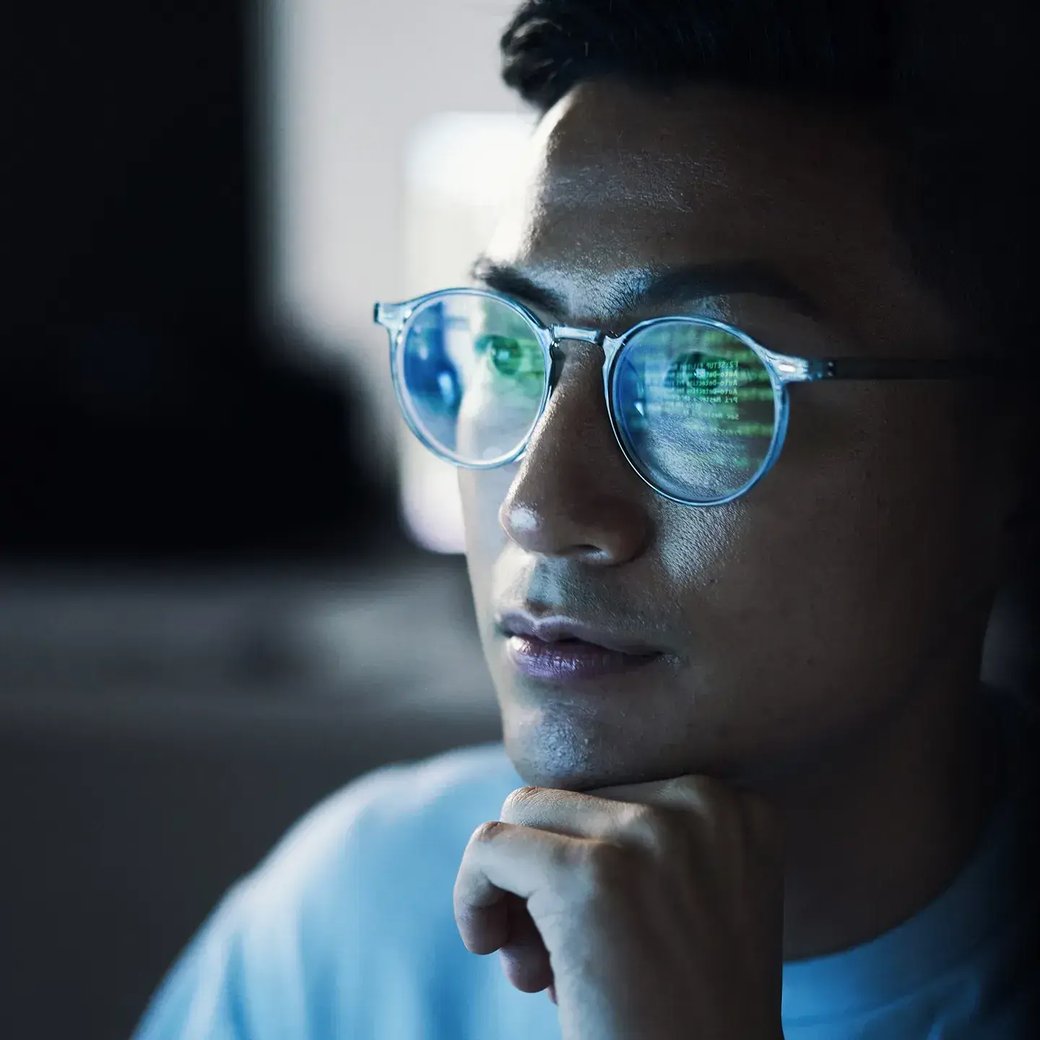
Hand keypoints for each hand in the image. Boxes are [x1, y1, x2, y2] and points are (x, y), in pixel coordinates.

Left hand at [454, 775, 784, 1039]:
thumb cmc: (687, 1021)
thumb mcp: (693, 904)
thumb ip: (644, 841)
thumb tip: (530, 805)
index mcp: (736, 809)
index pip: (617, 795)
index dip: (587, 862)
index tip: (594, 934)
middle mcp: (703, 804)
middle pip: (569, 802)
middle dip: (544, 877)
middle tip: (552, 965)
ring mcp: (650, 834)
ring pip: (524, 814)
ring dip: (513, 890)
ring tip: (534, 969)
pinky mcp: (589, 875)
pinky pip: (491, 847)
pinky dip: (472, 894)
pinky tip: (487, 946)